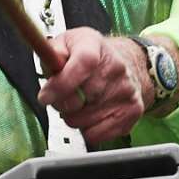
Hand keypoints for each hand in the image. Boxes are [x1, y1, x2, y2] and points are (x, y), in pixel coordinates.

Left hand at [38, 29, 153, 145]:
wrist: (126, 64)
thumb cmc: (91, 57)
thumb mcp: (66, 44)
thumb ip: (53, 52)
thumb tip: (50, 62)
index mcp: (95, 45)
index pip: (83, 63)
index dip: (62, 84)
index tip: (46, 96)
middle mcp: (116, 66)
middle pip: (79, 98)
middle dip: (61, 102)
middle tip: (64, 95)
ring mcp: (126, 90)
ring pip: (82, 120)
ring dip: (74, 117)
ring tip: (80, 103)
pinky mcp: (132, 111)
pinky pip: (95, 135)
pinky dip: (87, 129)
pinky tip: (91, 114)